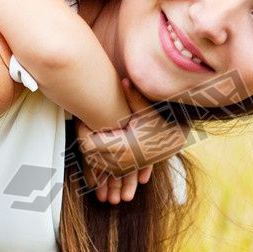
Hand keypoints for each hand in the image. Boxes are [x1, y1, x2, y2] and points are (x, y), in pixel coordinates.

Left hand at [76, 80, 188, 203]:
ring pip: (90, 160)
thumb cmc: (158, 125)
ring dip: (88, 146)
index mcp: (124, 146)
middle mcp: (120, 160)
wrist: (170, 144)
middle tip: (85, 122)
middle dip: (83, 137)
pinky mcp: (120, 170)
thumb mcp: (146, 111)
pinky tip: (98, 140)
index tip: (85, 120)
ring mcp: (119, 168)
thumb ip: (133, 96)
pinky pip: (98, 166)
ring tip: (92, 130)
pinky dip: (94, 155)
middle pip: (86, 152)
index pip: (89, 143)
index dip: (82, 131)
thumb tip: (125, 81)